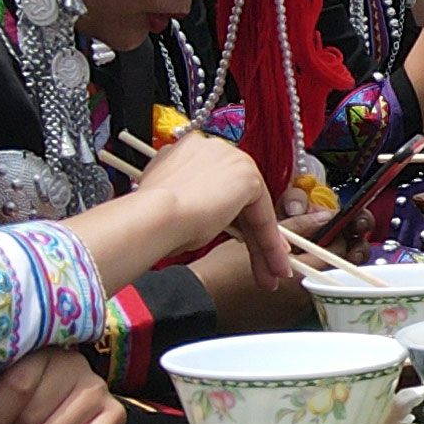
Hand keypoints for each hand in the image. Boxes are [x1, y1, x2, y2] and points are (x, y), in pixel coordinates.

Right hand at [127, 129, 291, 288]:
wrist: (150, 217)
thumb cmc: (150, 218)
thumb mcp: (173, 204)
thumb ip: (190, 200)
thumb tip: (198, 214)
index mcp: (188, 150)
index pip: (217, 187)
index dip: (228, 219)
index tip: (234, 242)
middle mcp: (213, 149)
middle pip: (238, 198)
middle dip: (249, 235)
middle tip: (258, 264)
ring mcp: (232, 159)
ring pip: (253, 209)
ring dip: (263, 244)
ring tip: (269, 274)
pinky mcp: (247, 176)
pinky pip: (262, 215)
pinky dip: (269, 242)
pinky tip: (273, 264)